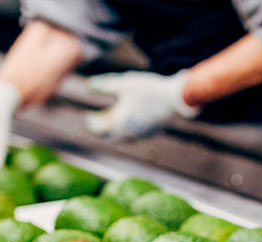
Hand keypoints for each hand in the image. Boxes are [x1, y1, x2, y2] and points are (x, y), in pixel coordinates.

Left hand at [84, 70, 198, 139]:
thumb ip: (105, 85)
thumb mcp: (124, 84)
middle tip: (94, 124)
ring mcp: (141, 134)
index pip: (99, 128)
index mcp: (118, 123)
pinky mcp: (151, 132)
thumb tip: (88, 85)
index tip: (85, 119)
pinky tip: (129, 124)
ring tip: (111, 124)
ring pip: (122, 137)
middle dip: (101, 130)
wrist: (175, 100)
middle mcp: (128, 133)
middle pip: (110, 136)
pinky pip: (134, 135)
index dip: (90, 123)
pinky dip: (126, 130)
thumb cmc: (148, 90)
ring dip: (114, 132)